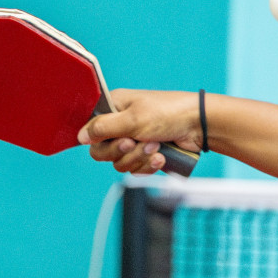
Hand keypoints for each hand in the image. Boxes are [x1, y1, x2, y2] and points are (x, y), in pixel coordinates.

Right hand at [78, 88, 202, 173]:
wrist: (199, 125)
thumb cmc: (167, 113)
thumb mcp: (132, 119)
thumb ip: (103, 128)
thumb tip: (79, 136)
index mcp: (114, 107)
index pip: (91, 131)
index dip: (100, 140)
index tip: (119, 138)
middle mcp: (121, 124)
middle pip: (102, 152)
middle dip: (122, 152)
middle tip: (136, 142)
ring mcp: (135, 139)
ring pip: (120, 164)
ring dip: (139, 158)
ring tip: (156, 146)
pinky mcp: (146, 153)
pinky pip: (136, 169)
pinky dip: (148, 166)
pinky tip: (161, 158)